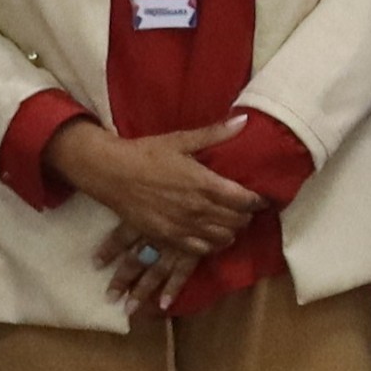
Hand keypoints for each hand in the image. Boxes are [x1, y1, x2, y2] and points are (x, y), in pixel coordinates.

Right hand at [48, 120, 259, 312]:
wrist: (111, 173)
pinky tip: (211, 236)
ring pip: (223, 238)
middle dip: (246, 215)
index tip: (260, 197)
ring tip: (230, 222)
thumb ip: (215, 134)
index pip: (245, 200)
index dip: (257, 201)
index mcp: (205, 183)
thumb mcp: (181, 140)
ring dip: (231, 231)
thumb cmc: (146, 153)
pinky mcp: (168, 238)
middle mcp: (198, 208)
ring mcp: (183, 226)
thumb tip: (244, 120)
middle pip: (237, 221)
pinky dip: (211, 244)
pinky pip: (200, 250)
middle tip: (244, 208)